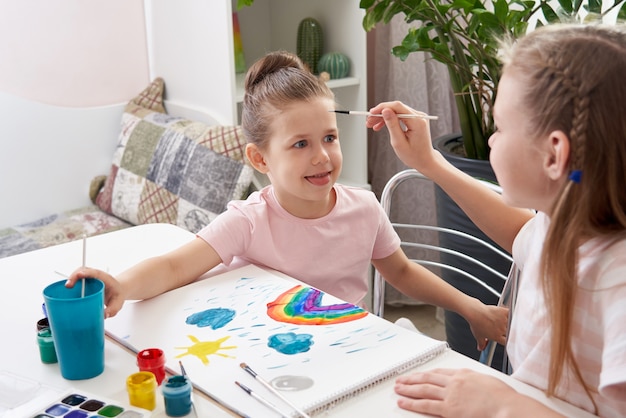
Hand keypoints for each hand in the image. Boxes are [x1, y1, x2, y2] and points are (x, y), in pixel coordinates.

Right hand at [65, 267, 124, 317]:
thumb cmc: (117, 295)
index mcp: (106, 278)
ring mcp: (89, 278)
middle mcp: (96, 276)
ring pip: (78, 274)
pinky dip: (70, 284)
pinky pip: (75, 281)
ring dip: (71, 279)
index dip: (88, 272)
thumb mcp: (118, 303)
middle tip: (68, 285)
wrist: (117, 290)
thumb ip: (113, 309)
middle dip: (74, 276)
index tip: (80, 274)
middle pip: (84, 270)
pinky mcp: (83, 283)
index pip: (97, 273)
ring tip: (67, 287)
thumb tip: (104, 315)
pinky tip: (66, 292)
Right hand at [365, 101, 438, 173]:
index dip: (382, 107)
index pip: (397, 107)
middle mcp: (419, 116)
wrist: (425, 160)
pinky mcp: (415, 120)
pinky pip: (400, 116)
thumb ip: (392, 125)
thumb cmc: (414, 155)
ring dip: (384, 117)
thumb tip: (385, 111)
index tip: (371, 113)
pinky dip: (390, 120)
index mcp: (417, 122)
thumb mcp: (399, 142)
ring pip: (397, 111)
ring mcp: (418, 117)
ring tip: (373, 125)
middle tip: (369, 121)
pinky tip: (380, 125)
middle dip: (381, 113)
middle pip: (396, 108)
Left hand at [394, 368, 517, 416]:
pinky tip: (404, 402)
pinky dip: (412, 403)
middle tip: (401, 379)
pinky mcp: (449, 409)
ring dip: (408, 389)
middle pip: (428, 378)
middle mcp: (454, 382)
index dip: (427, 373)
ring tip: (398, 389)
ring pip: (423, 389)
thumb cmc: (503, 398)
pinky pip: (426, 405)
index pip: (440, 372)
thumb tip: (469, 383)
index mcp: (463, 374)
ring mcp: (450, 395)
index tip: (419, 374)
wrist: (507, 406)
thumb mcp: (486, 381)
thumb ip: (473, 381)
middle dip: (413, 378)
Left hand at [466, 301, 507, 350]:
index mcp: (497, 336)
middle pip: (510, 333)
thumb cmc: (476, 323)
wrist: (475, 312)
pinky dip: (510, 313)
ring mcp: (504, 321)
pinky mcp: (504, 312)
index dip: (507, 341)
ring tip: (502, 320)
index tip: (505, 338)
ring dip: (509, 322)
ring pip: (511, 323)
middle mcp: (502, 329)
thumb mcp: (478, 336)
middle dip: (507, 331)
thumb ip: (481, 344)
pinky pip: (511, 313)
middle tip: (502, 328)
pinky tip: (506, 313)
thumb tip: (481, 348)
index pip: (507, 342)